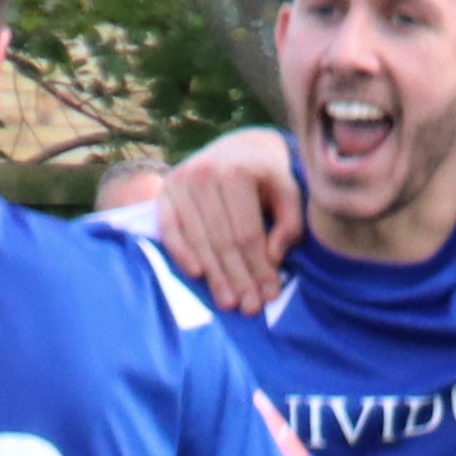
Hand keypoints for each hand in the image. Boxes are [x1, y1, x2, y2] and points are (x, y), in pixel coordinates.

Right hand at [153, 131, 300, 313]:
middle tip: (248, 308)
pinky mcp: (166, 191)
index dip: (259, 268)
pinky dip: (180, 253)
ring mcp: (182, 182)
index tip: (268, 296)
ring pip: (198, 239)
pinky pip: (169, 229)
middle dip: (237, 278)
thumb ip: (290, 222)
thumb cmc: (266, 176)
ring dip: (214, 275)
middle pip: (222, 239)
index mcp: (238, 171)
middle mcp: (206, 174)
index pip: (247, 232)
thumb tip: (273, 257)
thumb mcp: (288, 191)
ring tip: (228, 302)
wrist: (238, 147)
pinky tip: (196, 275)